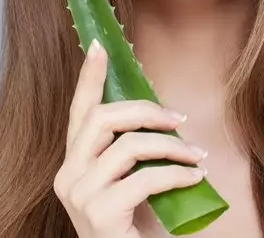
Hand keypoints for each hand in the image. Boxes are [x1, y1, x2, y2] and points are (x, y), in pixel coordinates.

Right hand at [54, 39, 208, 236]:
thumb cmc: (135, 229)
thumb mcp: (130, 182)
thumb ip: (131, 152)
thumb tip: (157, 112)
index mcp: (73, 165)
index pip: (77, 112)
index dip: (88, 77)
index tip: (99, 45)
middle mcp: (67, 176)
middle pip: (102, 118)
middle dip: (146, 110)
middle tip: (179, 120)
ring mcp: (79, 196)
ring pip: (128, 146)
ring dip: (171, 147)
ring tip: (196, 157)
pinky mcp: (99, 215)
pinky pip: (146, 178)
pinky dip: (178, 175)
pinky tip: (195, 179)